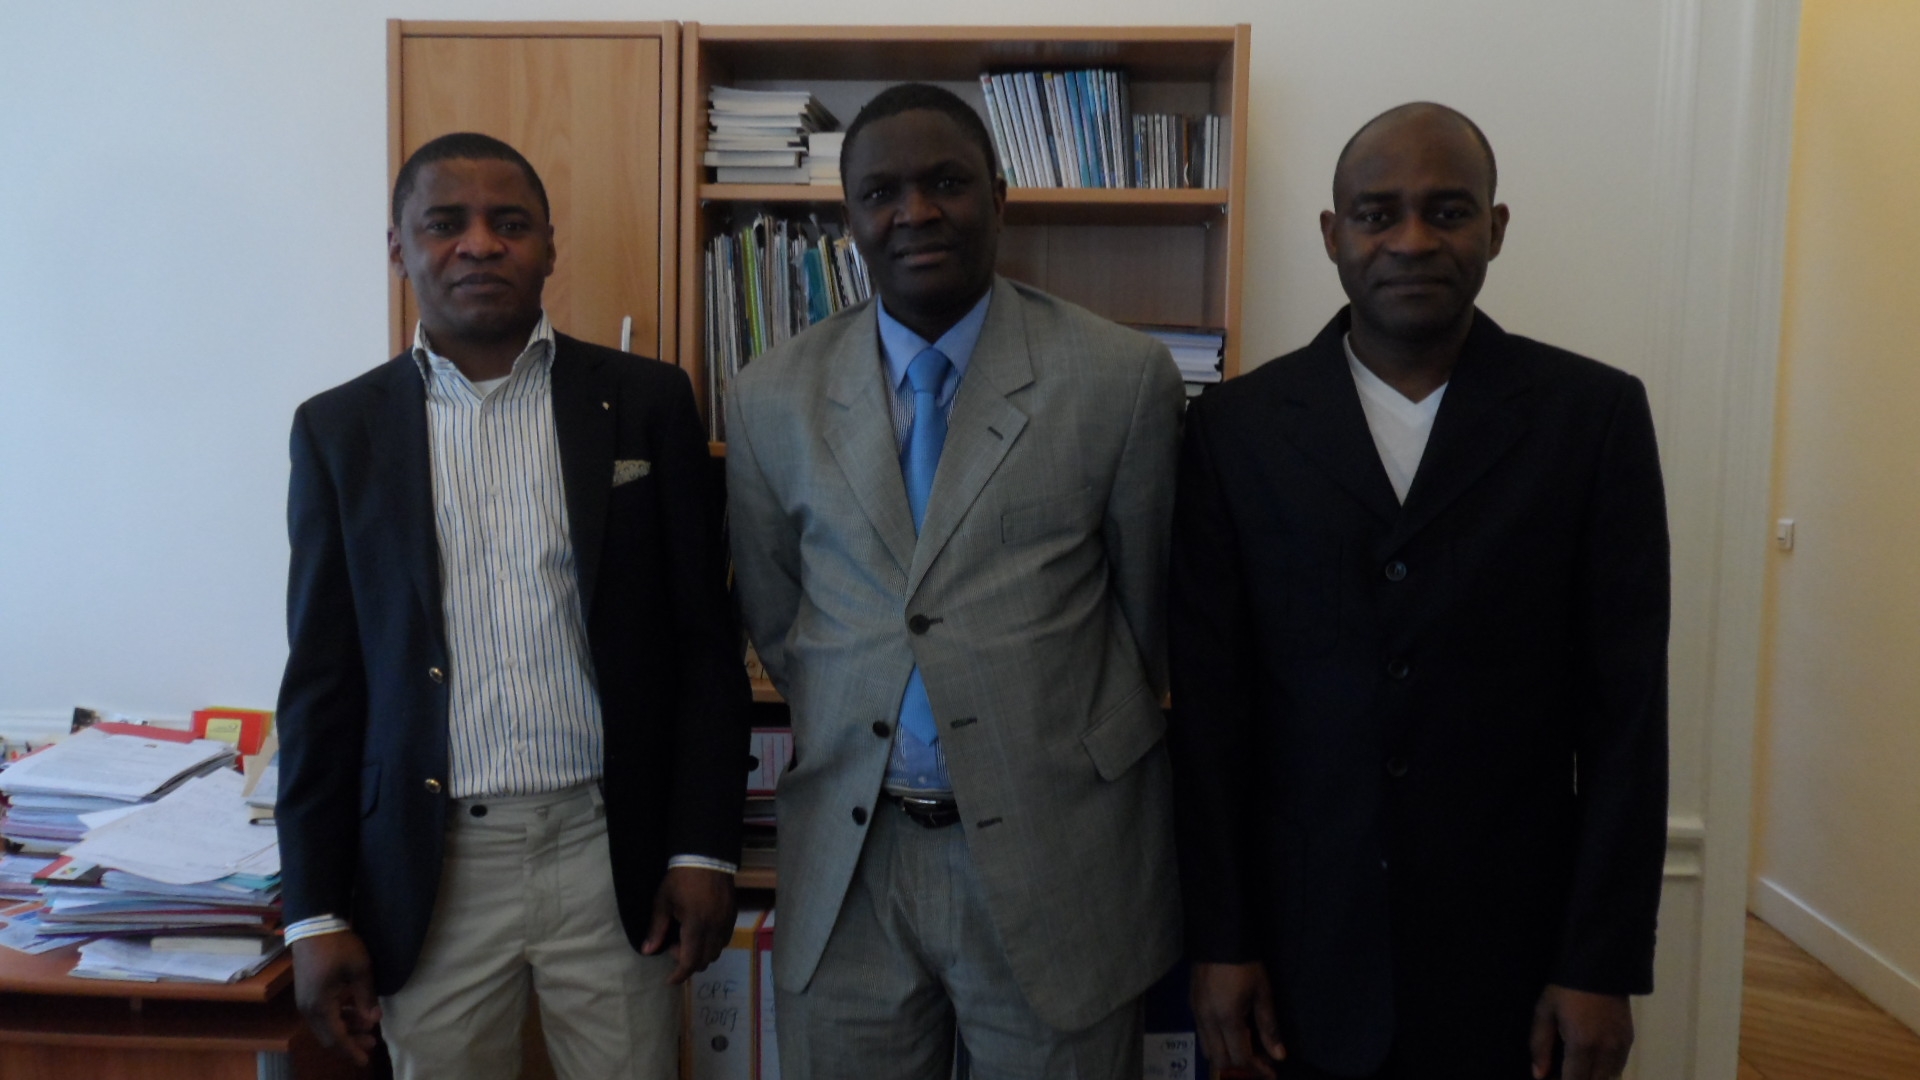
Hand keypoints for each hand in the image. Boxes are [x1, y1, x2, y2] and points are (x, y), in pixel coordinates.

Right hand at [292, 931, 381, 1065]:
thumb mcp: (360, 970)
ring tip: (368, 1027)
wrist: (314, 925)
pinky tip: (354, 1012)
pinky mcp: (307, 993)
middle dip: (350, 1042)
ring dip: (346, 1028)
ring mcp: (305, 1001)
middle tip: (373, 1043)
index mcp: (320, 1006)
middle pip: (329, 1036)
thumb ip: (366, 997)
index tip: (365, 1061)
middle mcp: (308, 1009)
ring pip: (325, 1025)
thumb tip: (374, 1021)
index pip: (336, 1038)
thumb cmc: (338, 946)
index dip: (351, 1050)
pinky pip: (323, 1014)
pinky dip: (339, 1017)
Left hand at [642, 865, 735, 983]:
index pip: (690, 961)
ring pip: (717, 952)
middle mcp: (714, 928)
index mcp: (695, 926)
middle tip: (674, 946)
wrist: (706, 858)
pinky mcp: (732, 916)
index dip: (680, 975)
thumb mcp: (663, 902)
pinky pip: (725, 940)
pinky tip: (702, 933)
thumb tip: (647, 951)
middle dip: (688, 962)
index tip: (670, 980)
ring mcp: (726, 922)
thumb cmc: (680, 880)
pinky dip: (713, 944)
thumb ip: (656, 929)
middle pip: (705, 960)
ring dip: (702, 954)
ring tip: (688, 939)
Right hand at [1192, 961, 1286, 1078]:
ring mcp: (1196, 1014)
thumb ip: (1269, 1027)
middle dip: (1241, 1068)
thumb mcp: (1262, 994)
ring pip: (1208, 1050)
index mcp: (1227, 1019)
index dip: (1257, 1069)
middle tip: (1260, 1064)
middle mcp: (1207, 1021)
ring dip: (1227, 1057)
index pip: (1240, 1058)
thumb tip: (1278, 1056)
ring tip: (1246, 1051)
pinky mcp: (1192, 1006)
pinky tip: (1231, 1036)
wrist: (1218, 936)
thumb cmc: (1246, 965)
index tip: (1272, 1071)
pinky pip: (1202, 1036)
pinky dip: (1217, 1044)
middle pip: (1220, 1060)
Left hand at [1530, 984, 1633, 1079]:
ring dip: (1593, 1077)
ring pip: (1609, 1077)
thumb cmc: (1565, 988)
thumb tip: (1539, 1075)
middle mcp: (1606, 1051)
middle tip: (1562, 1073)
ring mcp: (1621, 1046)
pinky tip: (1592, 1060)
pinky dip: (1606, 1070)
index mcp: (1582, 1045)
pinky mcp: (1630, 1039)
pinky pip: (1619, 1066)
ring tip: (1576, 1067)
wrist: (1600, 964)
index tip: (1549, 1079)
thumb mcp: (1545, 1012)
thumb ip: (1540, 1046)